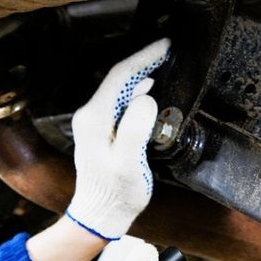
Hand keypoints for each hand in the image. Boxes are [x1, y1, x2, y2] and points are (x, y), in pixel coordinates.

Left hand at [64, 39, 170, 240]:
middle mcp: (90, 116)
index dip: (145, 58)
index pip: (121, 76)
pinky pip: (121, 103)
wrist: (99, 215)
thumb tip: (146, 99)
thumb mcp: (128, 163)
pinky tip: (152, 92)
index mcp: (95, 118)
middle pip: (119, 78)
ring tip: (165, 65)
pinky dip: (138, 92)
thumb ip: (135, 129)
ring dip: (142, 75)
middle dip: (144, 62)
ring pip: (120, 89)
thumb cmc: (116, 194)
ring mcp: (94, 123)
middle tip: (170, 51)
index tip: (166, 46)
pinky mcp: (102, 132)